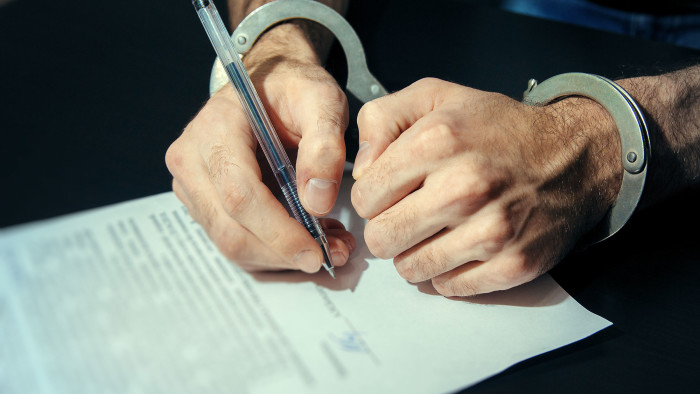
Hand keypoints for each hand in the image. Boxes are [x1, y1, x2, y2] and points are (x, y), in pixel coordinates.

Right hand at [166, 24, 354, 272]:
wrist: (268, 81)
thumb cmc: (294, 89)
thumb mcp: (321, 101)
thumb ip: (324, 146)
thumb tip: (317, 202)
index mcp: (215, 129)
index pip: (239, 195)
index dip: (278, 231)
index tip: (317, 251)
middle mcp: (191, 159)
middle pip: (229, 229)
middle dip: (282, 252)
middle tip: (334, 254)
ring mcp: (190, 184)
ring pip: (230, 243)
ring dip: (280, 256)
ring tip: (328, 245)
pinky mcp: (201, 202)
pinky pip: (234, 239)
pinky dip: (272, 250)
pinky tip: (306, 237)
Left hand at [351, 78, 620, 294]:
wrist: (572, 155)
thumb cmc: (497, 128)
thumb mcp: (435, 97)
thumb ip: (381, 119)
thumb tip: (361, 168)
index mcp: (438, 141)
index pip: (364, 199)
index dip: (372, 197)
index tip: (392, 191)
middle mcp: (464, 187)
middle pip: (382, 239)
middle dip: (388, 229)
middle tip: (409, 215)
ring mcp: (492, 230)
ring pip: (411, 269)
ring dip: (416, 253)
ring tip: (436, 230)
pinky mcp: (513, 263)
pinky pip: (449, 287)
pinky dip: (448, 272)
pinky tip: (461, 246)